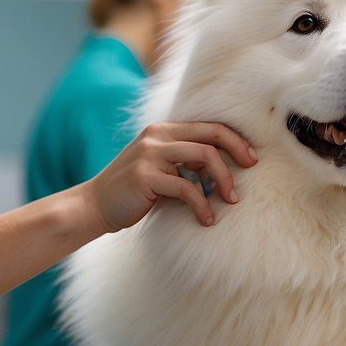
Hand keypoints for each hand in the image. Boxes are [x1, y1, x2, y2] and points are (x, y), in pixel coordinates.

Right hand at [83, 122, 256, 231]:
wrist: (94, 206)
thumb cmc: (132, 192)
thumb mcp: (159, 168)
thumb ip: (184, 161)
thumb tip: (222, 167)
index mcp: (162, 130)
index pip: (208, 126)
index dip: (234, 139)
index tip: (250, 157)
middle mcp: (157, 136)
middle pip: (211, 135)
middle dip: (237, 151)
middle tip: (251, 169)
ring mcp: (150, 154)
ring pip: (203, 157)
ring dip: (223, 179)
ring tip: (231, 199)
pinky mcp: (145, 176)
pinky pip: (186, 188)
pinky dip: (202, 205)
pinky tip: (207, 219)